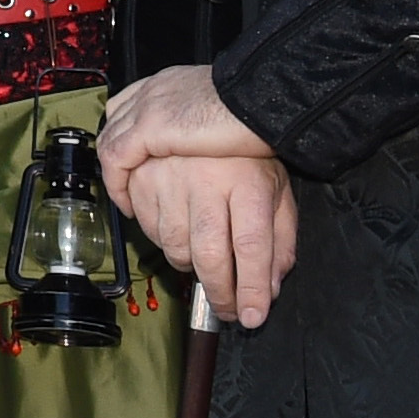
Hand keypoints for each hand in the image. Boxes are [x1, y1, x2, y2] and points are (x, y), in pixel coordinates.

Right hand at [100, 65, 299, 324]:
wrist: (214, 99)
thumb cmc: (251, 151)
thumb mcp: (277, 191)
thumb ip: (278, 241)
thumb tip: (267, 289)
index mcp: (248, 182)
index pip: (251, 248)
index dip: (249, 290)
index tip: (251, 317)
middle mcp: (207, 179)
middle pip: (208, 253)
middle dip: (218, 291)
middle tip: (226, 308)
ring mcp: (168, 174)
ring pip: (173, 243)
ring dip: (188, 265)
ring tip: (203, 262)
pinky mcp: (140, 170)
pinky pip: (145, 223)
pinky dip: (159, 237)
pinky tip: (176, 232)